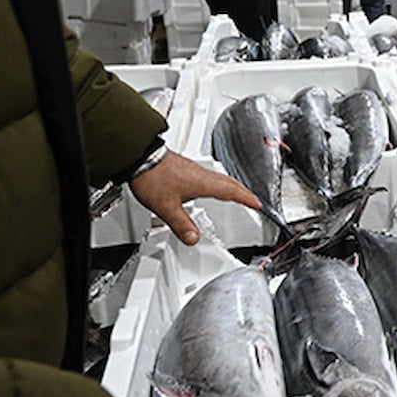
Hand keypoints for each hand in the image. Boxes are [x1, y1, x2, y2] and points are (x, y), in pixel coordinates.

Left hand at [129, 151, 261, 244]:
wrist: (139, 157)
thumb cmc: (152, 177)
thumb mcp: (167, 208)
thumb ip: (181, 225)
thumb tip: (194, 239)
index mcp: (203, 183)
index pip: (231, 191)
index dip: (246, 198)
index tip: (257, 204)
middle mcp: (202, 174)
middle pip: (230, 182)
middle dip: (243, 192)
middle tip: (252, 199)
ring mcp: (194, 170)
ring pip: (220, 178)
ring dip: (232, 186)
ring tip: (236, 193)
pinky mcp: (186, 168)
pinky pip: (210, 176)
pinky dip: (218, 182)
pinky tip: (209, 187)